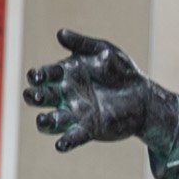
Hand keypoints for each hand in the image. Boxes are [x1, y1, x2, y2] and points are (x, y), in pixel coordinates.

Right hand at [25, 28, 160, 151]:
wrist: (143, 96)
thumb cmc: (122, 70)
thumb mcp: (104, 51)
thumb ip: (82, 44)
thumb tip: (59, 33)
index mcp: (65, 74)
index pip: (44, 75)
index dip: (37, 76)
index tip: (36, 77)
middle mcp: (66, 95)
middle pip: (41, 97)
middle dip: (34, 97)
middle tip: (36, 96)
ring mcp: (75, 113)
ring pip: (51, 120)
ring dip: (44, 122)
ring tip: (43, 120)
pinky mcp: (89, 130)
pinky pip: (72, 138)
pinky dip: (65, 142)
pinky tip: (61, 145)